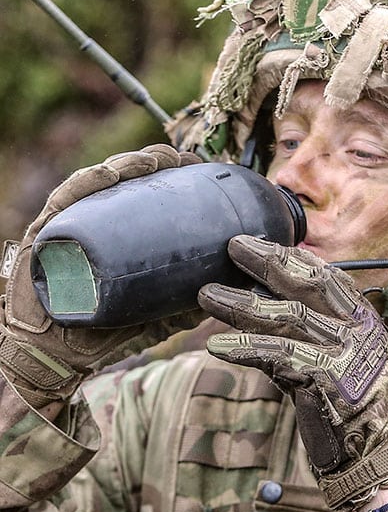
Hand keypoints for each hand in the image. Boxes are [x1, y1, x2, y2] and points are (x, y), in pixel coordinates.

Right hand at [0, 145, 204, 407]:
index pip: (143, 191)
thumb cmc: (98, 329)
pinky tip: (112, 173)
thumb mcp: (149, 315)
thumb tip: (218, 302)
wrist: (55, 352)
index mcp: (115, 231)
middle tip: (183, 160)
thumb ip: (179, 308)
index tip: (199, 166)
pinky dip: (89, 182)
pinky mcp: (45, 232)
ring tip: (155, 162)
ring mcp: (68, 222)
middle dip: (155, 162)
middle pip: (124, 179)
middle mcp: (91, 220)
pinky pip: (67, 199)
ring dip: (128, 164)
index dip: (170, 173)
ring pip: (99, 181)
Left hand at [199, 236, 387, 511]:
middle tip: (232, 247)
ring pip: (285, 317)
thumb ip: (307, 334)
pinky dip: (244, 349)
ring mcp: (344, 353)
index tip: (257, 244)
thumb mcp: (335, 361)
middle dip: (267, 262)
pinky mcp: (324, 378)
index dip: (292, 257)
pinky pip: (275, 356)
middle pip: (308, 285)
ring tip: (206, 295)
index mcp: (363, 322)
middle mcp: (358, 331)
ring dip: (241, 305)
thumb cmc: (347, 410)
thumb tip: (258, 305)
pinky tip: (216, 345)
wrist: (370, 456)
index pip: (327, 277)